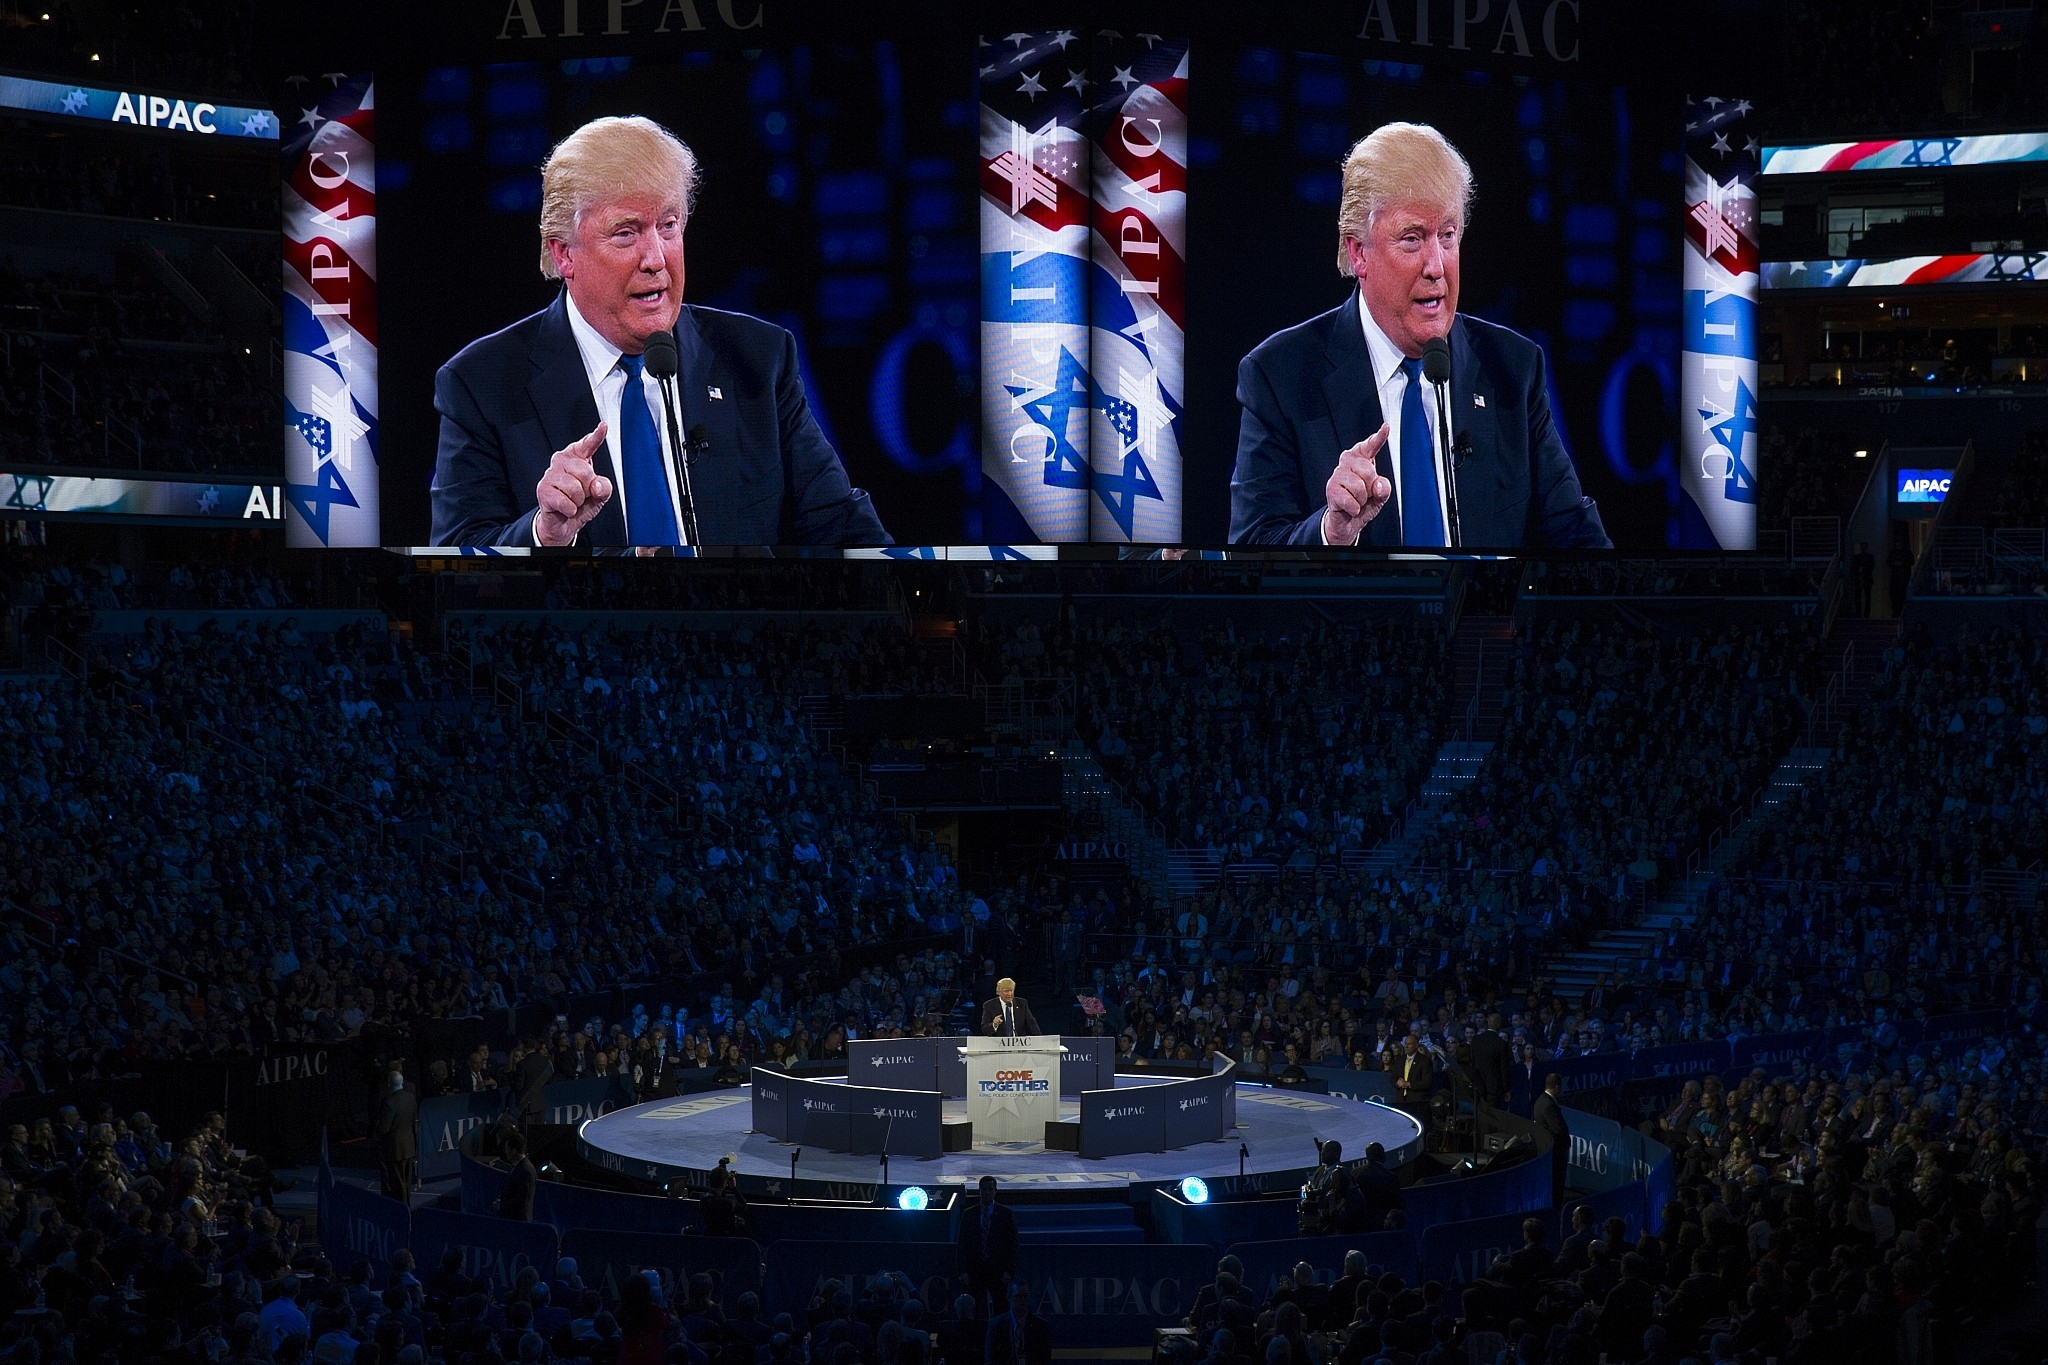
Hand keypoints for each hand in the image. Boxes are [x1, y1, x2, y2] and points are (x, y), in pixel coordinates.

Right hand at [533, 423, 612, 546]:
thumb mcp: (600, 495)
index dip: (595, 436)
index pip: (586, 445)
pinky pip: (566, 502)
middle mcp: (561, 462)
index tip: (603, 426)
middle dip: (588, 489)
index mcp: (576, 459)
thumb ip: (605, 487)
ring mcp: (550, 475)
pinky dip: (571, 510)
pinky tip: (566, 509)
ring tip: (573, 502)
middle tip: (582, 495)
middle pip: (585, 471)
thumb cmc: (581, 504)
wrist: (564, 523)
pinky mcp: (543, 491)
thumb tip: (596, 485)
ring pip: (575, 488)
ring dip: (579, 501)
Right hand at [1321, 423, 1391, 545]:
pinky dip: (1355, 508)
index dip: (1378, 438)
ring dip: (1362, 500)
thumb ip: (1384, 487)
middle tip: (1366, 494)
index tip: (1386, 427)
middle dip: (1370, 486)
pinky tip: (1351, 508)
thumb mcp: (1381, 495)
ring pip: (1358, 486)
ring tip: (1357, 501)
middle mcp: (1347, 464)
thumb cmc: (1364, 504)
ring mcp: (1337, 476)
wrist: (1348, 522)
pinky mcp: (1331, 490)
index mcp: (1361, 460)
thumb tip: (1376, 485)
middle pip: (1367, 470)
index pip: (1370, 446)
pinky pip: (1350, 500)